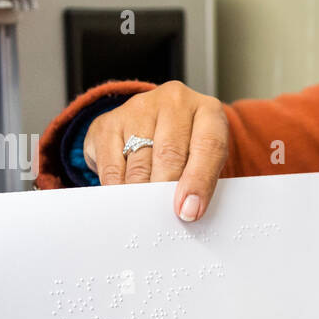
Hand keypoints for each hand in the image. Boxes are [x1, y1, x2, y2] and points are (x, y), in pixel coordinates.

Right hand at [82, 80, 229, 222]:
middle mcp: (175, 101)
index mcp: (208, 111)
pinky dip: (118, 188)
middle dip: (165, 190)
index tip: (188, 211)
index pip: (208, 147)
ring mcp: (140, 107)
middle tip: (162, 217)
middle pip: (170, 154)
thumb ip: (202, 181)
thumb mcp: (205, 160)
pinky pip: (112, 166)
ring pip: (139, 162)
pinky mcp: (110, 121)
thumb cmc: (188, 148)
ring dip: (141, 192)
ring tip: (144, 212)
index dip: (198, 182)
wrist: (156, 123)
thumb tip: (187, 210)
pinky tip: (124, 198)